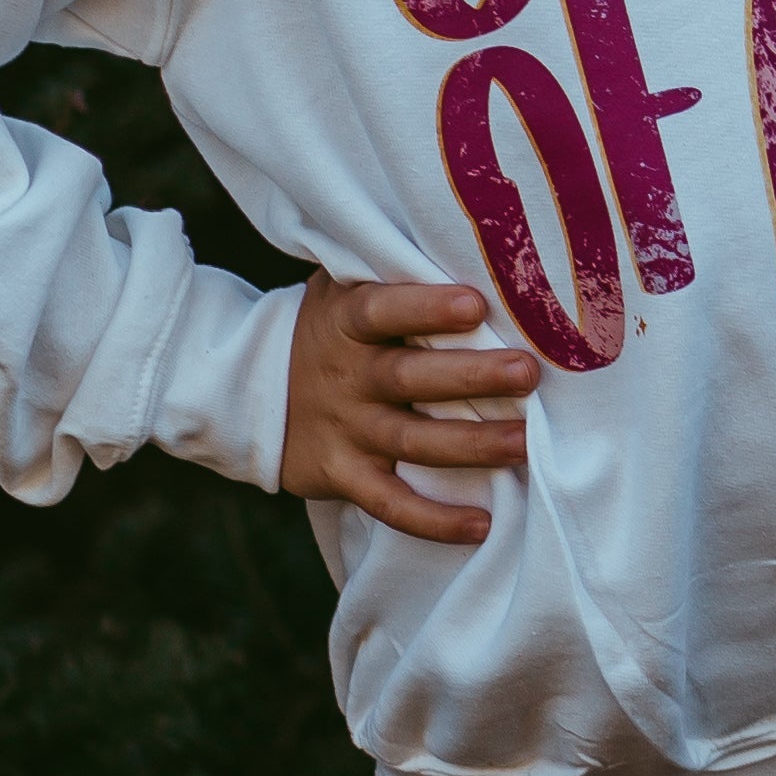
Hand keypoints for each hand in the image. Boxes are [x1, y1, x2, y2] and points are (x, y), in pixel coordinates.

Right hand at [279, 275, 534, 543]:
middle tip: (528, 373)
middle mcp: (347, 376)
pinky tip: (481, 524)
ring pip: (412, 442)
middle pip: (409, 378)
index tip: (475, 305)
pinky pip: (389, 504)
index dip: (426, 308)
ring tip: (526, 443)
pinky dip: (432, 520)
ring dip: (471, 445)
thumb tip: (476, 251)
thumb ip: (392, 272)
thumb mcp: (342, 286)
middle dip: (471, 377)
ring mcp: (345, 428)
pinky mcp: (341, 475)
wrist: (247, 387)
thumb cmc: (329, 326)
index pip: (383, 310)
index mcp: (347, 321)